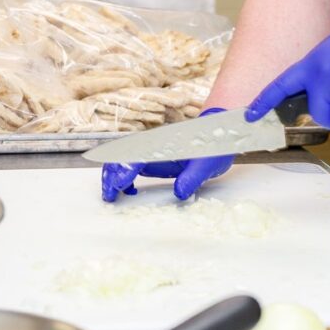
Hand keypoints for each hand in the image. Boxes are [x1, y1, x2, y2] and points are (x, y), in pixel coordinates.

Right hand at [101, 108, 233, 202]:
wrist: (218, 133)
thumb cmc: (213, 146)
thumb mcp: (206, 165)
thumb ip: (192, 178)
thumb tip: (179, 193)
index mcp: (164, 145)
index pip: (136, 156)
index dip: (125, 170)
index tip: (120, 186)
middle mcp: (153, 146)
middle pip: (122, 155)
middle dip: (111, 175)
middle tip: (110, 196)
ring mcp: (151, 151)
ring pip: (122, 159)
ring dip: (113, 176)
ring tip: (113, 195)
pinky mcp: (153, 158)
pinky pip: (131, 165)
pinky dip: (123, 177)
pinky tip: (129, 190)